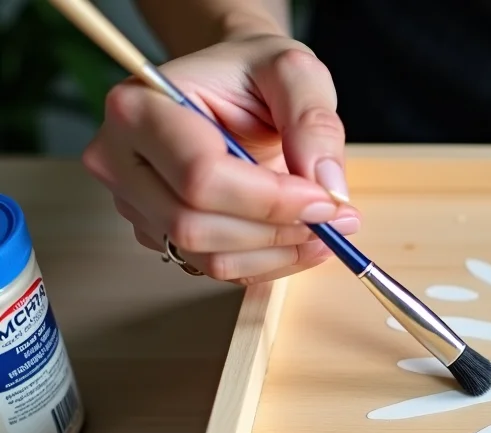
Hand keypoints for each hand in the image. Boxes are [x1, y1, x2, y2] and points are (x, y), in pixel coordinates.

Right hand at [82, 34, 358, 284]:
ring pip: (208, 257)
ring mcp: (135, 202)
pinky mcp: (160, 233)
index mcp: (140, 107)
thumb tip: (330, 190)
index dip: (271, 199)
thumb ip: (314, 123)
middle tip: (334, 217)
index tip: (326, 198)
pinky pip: (217, 267)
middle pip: (196, 225)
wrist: (236, 84)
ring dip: (278, 252)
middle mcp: (121, 159)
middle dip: (277, 230)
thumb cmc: (254, 71)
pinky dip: (268, 261)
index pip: (200, 176)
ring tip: (327, 228)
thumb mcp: (295, 73)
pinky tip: (300, 237)